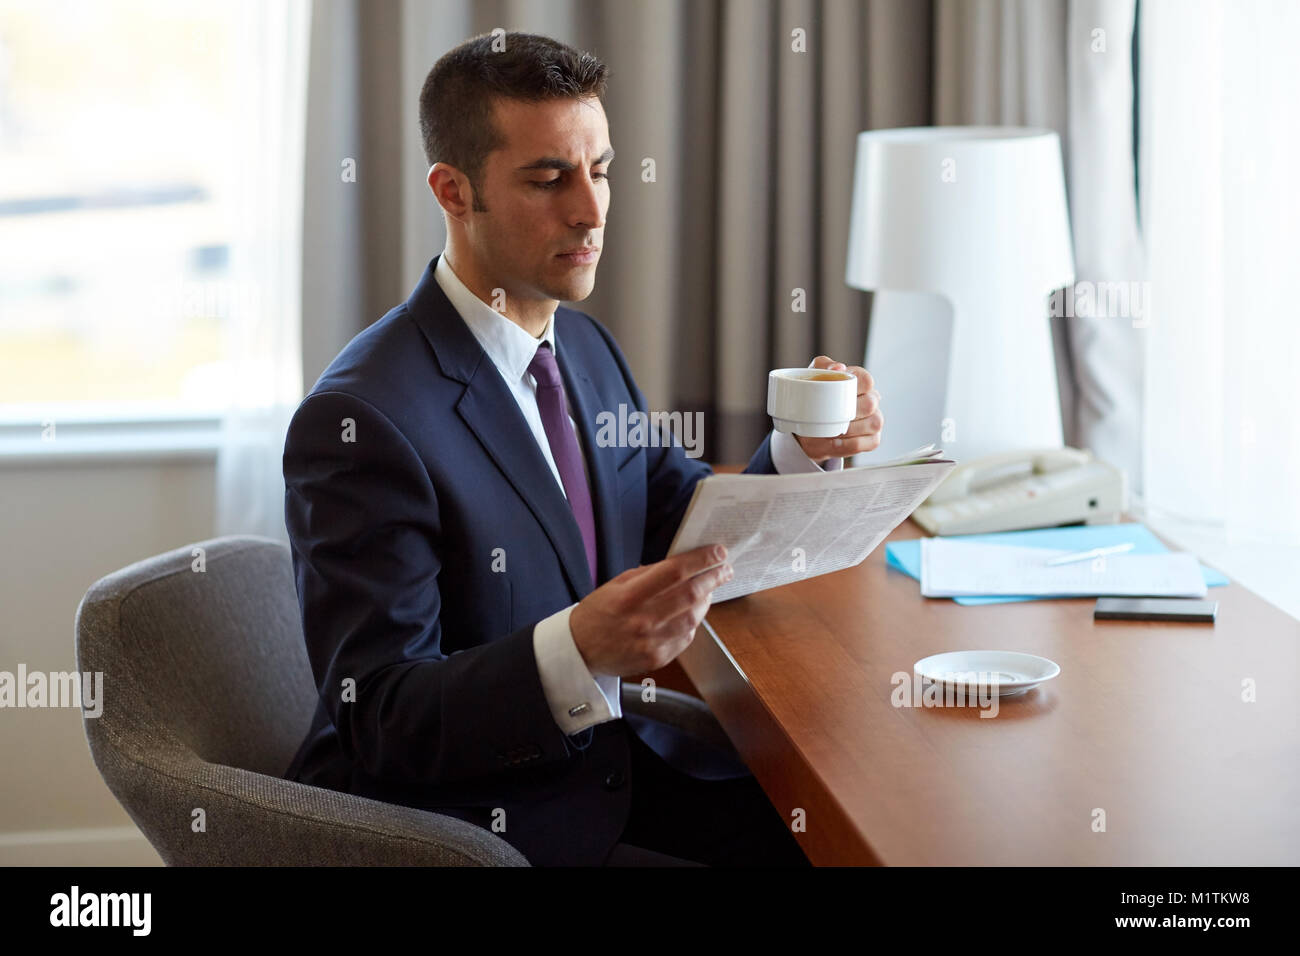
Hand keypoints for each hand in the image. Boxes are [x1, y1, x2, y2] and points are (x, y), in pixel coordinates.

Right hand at [569, 545, 732, 675]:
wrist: (579, 651)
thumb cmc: (598, 613)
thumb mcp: (616, 584)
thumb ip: (649, 575)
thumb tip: (682, 564)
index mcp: (629, 596)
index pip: (674, 572)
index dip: (701, 560)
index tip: (718, 551)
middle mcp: (642, 620)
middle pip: (691, 594)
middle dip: (713, 578)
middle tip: (724, 568)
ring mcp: (652, 642)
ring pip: (694, 617)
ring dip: (706, 600)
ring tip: (708, 589)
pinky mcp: (657, 659)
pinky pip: (686, 637)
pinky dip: (693, 622)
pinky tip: (691, 613)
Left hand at [793, 355, 882, 463]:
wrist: (808, 426)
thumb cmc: (815, 397)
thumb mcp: (814, 377)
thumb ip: (824, 366)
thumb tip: (838, 367)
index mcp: (861, 382)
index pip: (866, 380)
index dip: (854, 385)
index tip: (834, 390)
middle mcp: (872, 400)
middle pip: (870, 403)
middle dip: (848, 411)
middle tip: (827, 415)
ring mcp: (874, 420)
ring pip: (873, 423)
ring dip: (849, 429)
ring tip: (829, 430)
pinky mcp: (873, 439)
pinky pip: (869, 443)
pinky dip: (849, 444)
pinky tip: (835, 442)